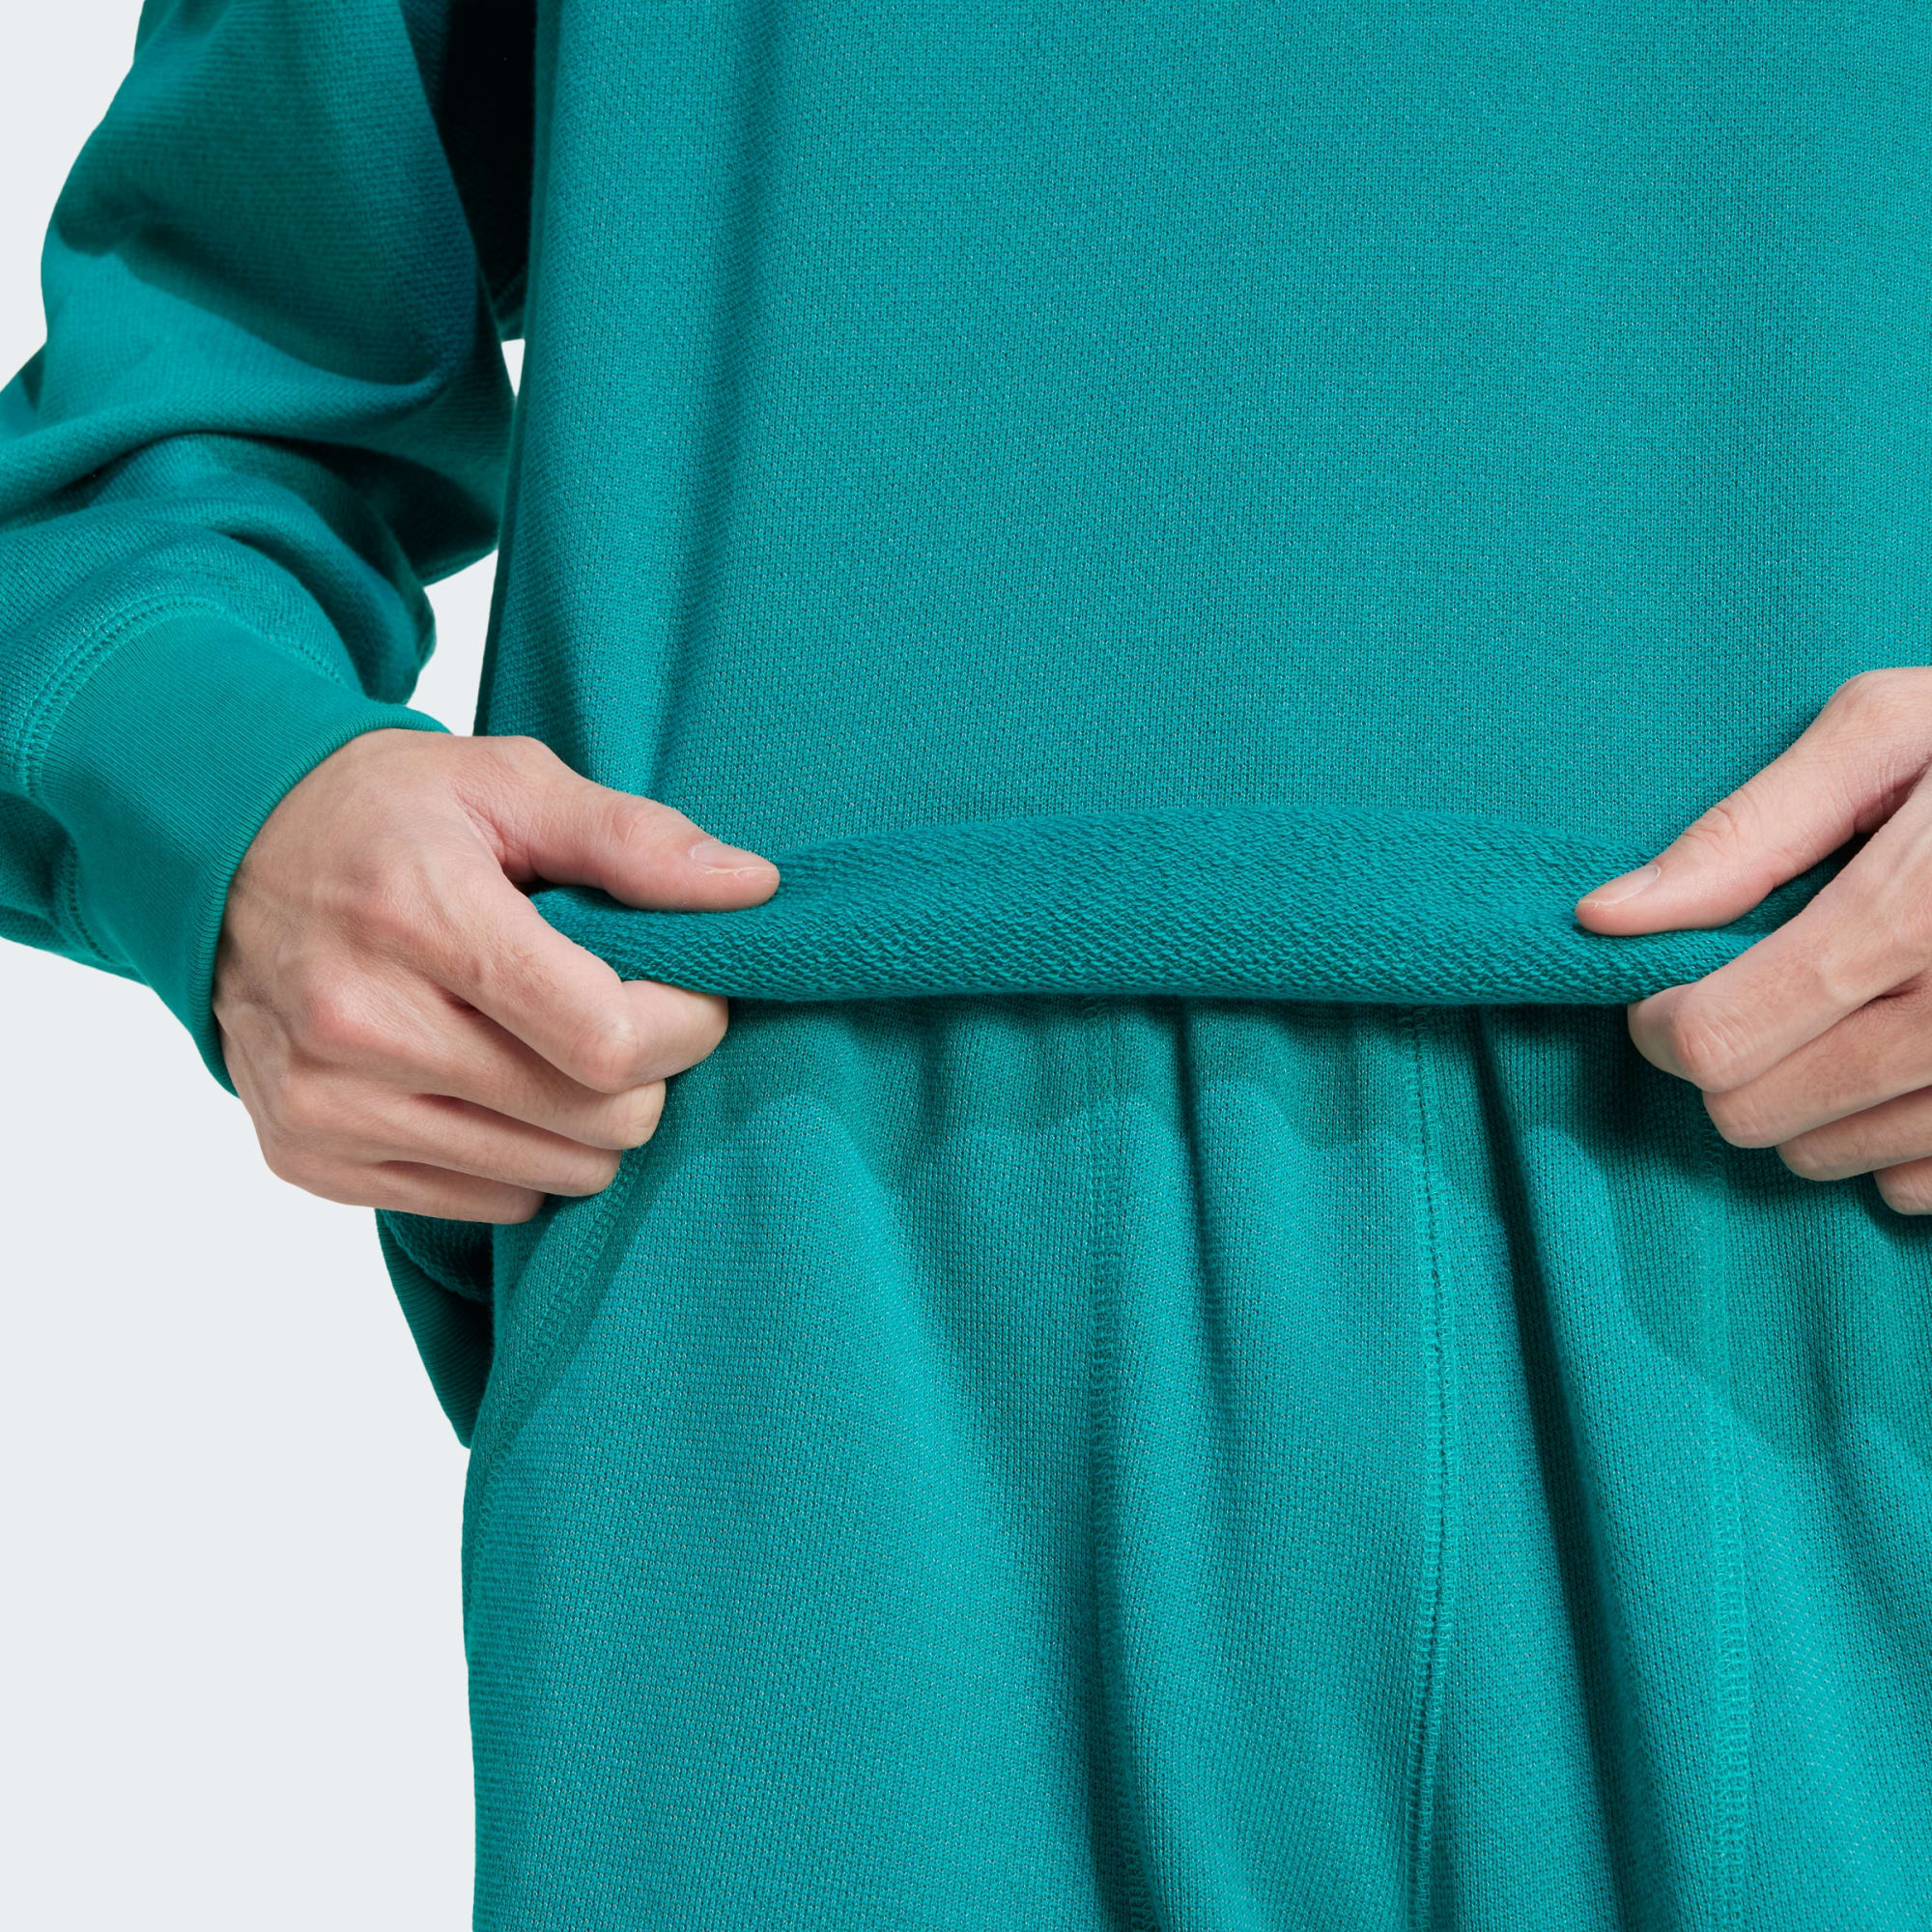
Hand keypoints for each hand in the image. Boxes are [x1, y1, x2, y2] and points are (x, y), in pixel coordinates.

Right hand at [213, 729, 778, 1222]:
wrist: (224, 849)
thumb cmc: (386, 811)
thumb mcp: (509, 782)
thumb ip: (635, 838)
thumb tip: (753, 889)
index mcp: (419, 916)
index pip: (608, 1041)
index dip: (686, 1024)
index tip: (690, 988)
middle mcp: (359, 1024)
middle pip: (596, 1120)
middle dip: (646, 1071)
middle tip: (624, 1010)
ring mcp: (326, 1103)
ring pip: (553, 1175)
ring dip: (587, 1119)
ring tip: (552, 1040)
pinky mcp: (309, 1156)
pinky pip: (485, 1204)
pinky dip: (519, 1155)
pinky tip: (489, 1077)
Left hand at [1573, 668, 1931, 1213]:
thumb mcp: (1889, 732)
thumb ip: (1746, 831)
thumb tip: (1606, 917)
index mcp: (1912, 914)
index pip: (1716, 1038)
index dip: (1659, 1020)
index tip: (1665, 986)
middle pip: (1756, 1111)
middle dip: (1720, 1063)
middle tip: (1746, 997)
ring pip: (1828, 1157)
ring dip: (1796, 1102)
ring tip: (1833, 1015)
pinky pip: (1917, 1186)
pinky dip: (1882, 1141)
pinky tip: (1900, 1062)